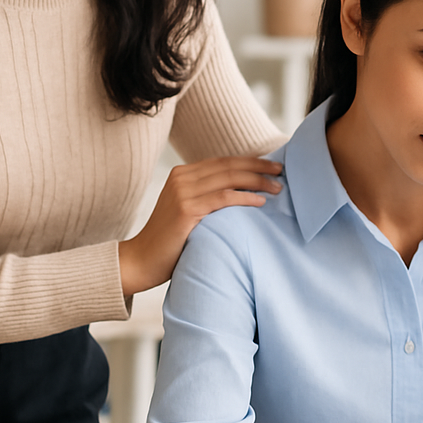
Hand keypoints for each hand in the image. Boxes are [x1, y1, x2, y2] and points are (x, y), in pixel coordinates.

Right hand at [118, 157, 281, 295]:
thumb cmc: (169, 242)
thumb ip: (206, 198)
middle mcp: (181, 178)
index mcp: (182, 174)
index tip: (272, 165)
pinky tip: (260, 202)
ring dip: (257, 181)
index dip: (250, 161)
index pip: (223, 162)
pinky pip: (222, 198)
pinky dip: (244, 198)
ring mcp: (182, 192)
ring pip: (229, 179)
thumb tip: (242, 193)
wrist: (140, 261)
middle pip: (229, 166)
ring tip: (277, 188)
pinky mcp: (185, 210)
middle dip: (259, 166)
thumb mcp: (187, 211)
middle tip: (281, 171)